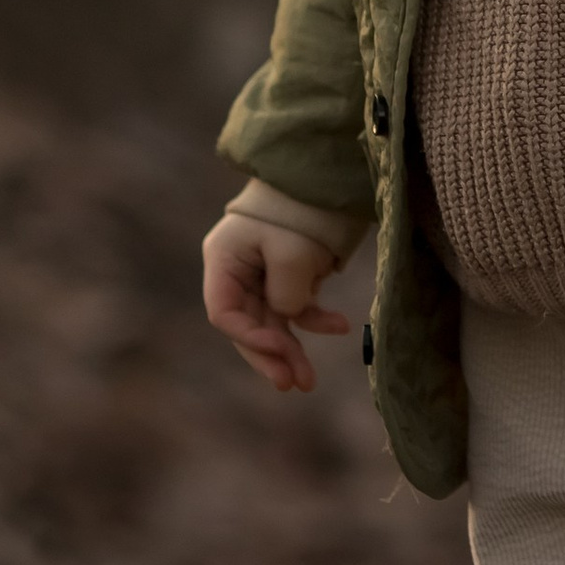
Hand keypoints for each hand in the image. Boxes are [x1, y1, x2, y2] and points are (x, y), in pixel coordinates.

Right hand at [203, 209, 349, 394]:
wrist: (323, 180)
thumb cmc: (297, 212)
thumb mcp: (290, 253)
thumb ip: (284, 295)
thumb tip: (288, 317)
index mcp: (223, 260)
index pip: (223, 313)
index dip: (248, 338)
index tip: (279, 349)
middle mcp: (237, 272)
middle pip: (247, 326)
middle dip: (270, 357)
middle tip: (292, 384)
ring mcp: (261, 276)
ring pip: (272, 324)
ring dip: (291, 350)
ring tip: (309, 381)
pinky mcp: (286, 277)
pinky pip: (296, 308)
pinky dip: (315, 319)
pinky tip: (340, 326)